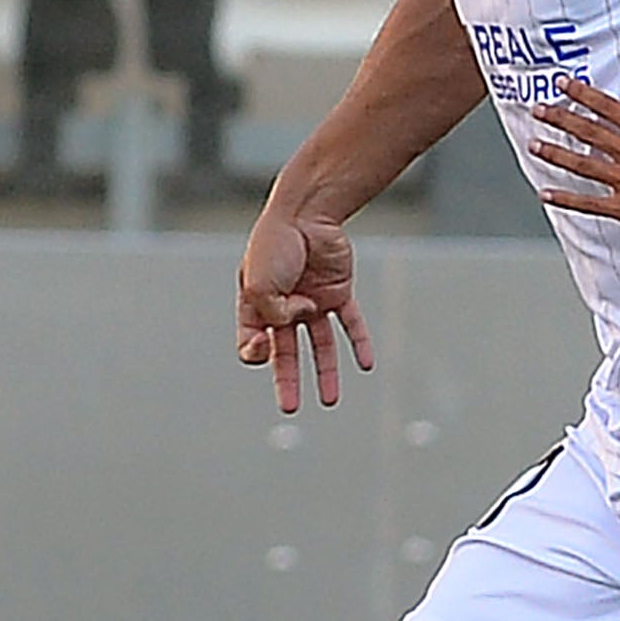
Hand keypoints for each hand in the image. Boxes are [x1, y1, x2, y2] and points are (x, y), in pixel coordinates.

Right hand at [237, 205, 372, 412]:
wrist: (307, 213)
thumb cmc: (276, 244)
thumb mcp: (260, 283)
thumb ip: (273, 313)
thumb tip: (299, 322)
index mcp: (255, 305)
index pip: (253, 343)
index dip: (257, 352)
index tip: (265, 343)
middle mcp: (283, 307)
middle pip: (286, 353)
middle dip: (288, 382)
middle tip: (291, 407)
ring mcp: (311, 301)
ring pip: (319, 344)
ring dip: (326, 372)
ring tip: (330, 400)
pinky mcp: (337, 293)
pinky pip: (350, 324)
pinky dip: (359, 343)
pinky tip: (366, 365)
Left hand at [532, 51, 619, 238]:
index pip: (610, 109)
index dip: (584, 94)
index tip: (563, 84)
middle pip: (590, 133)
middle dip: (561, 120)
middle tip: (538, 109)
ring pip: (585, 166)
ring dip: (557, 155)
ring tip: (534, 144)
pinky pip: (592, 204)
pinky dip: (568, 199)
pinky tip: (547, 193)